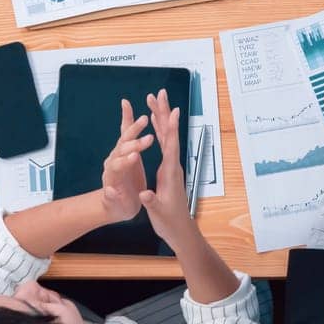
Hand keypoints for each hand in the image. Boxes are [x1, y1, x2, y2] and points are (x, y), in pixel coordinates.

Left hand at [100, 100, 153, 222]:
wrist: (114, 202)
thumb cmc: (118, 207)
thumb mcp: (117, 208)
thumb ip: (113, 199)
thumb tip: (110, 192)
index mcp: (112, 177)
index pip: (117, 166)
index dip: (125, 161)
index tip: (135, 157)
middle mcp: (112, 162)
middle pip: (121, 150)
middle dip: (134, 144)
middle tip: (148, 139)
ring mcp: (117, 154)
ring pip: (124, 139)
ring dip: (134, 129)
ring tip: (145, 119)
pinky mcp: (123, 150)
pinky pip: (125, 132)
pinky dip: (127, 119)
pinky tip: (127, 105)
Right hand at [137, 90, 196, 246]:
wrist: (179, 229)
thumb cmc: (169, 221)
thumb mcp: (158, 213)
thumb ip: (151, 202)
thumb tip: (144, 194)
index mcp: (170, 173)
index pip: (171, 146)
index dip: (171, 128)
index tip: (172, 110)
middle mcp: (172, 165)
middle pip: (169, 134)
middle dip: (164, 113)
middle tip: (159, 94)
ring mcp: (171, 165)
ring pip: (166, 136)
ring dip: (161, 117)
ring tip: (155, 100)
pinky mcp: (168, 168)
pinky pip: (164, 143)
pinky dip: (159, 130)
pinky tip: (155, 121)